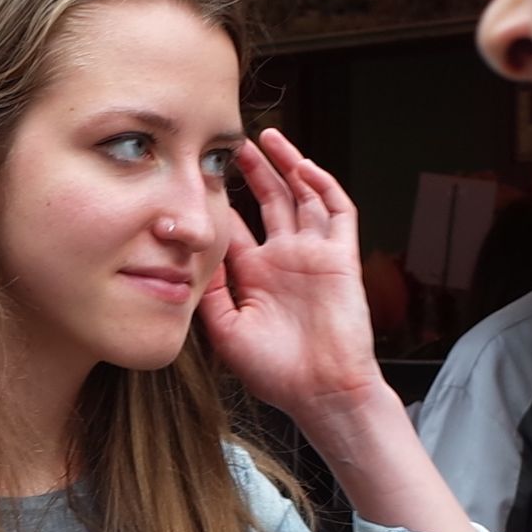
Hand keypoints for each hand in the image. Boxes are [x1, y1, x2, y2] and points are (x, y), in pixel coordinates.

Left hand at [198, 131, 391, 431]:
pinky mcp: (341, 258)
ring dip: (288, 166)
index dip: (221, 202)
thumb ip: (209, 292)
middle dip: (253, 171)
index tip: (198, 177)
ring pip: (304, 196)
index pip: (236, 227)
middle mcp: (284, 260)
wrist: (322, 393)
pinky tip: (304, 166)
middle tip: (232, 143)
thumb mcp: (227, 330)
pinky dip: (324, 185)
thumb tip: (191, 254)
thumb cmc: (277, 373)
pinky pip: (338, 211)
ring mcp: (314, 255)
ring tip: (268, 139)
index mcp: (256, 276)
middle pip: (270, 201)